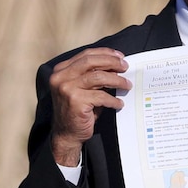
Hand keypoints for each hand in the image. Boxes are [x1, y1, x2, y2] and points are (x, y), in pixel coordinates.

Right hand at [49, 47, 132, 165]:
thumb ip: (94, 75)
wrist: (67, 133)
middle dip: (112, 62)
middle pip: (91, 61)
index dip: (105, 53)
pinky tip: (119, 103)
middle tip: (126, 67)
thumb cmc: (79, 109)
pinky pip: (101, 96)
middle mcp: (60, 77)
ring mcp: (66, 88)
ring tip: (127, 85)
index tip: (120, 56)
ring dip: (117, 81)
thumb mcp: (84, 88)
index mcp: (61, 70)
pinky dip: (113, 100)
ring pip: (99, 77)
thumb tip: (118, 66)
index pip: (86, 55)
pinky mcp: (75, 101)